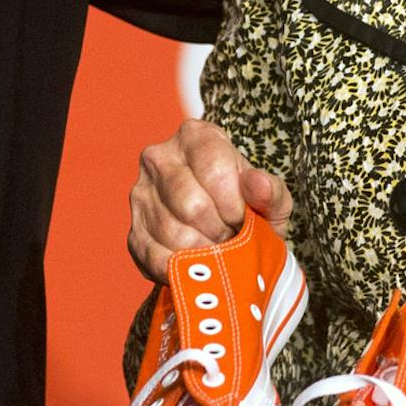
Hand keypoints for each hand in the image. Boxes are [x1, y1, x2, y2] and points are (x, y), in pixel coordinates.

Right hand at [128, 118, 290, 281]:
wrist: (224, 232)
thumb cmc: (248, 207)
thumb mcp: (271, 199)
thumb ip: (271, 191)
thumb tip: (257, 184)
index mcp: (196, 136)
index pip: (214, 170)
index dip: (234, 205)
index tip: (243, 219)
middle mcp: (160, 158)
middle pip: (190, 204)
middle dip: (219, 232)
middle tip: (231, 239)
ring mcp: (141, 194)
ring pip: (172, 233)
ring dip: (203, 252)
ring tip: (217, 251)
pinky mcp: (134, 230)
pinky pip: (154, 257)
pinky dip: (182, 269)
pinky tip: (197, 267)